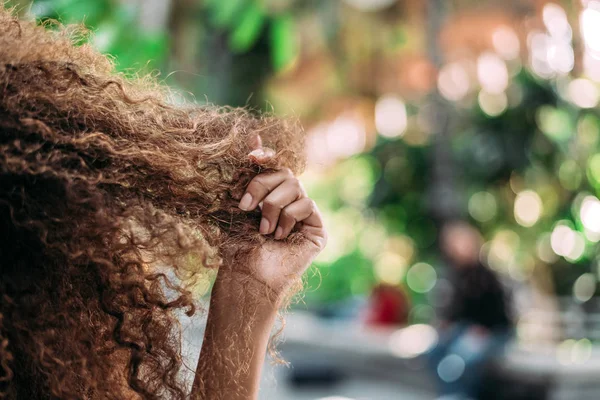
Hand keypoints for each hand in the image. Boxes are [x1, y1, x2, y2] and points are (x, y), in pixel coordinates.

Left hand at [234, 137, 326, 294]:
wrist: (247, 274)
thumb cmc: (238, 245)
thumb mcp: (236, 203)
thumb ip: (245, 173)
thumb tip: (254, 136)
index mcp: (269, 194)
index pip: (274, 165)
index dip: (265, 156)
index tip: (251, 155)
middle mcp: (289, 201)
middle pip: (284, 172)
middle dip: (261, 186)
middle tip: (246, 207)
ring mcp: (304, 214)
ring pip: (295, 186)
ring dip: (272, 206)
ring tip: (263, 230)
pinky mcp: (317, 228)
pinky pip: (306, 204)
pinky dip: (288, 217)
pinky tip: (279, 236)